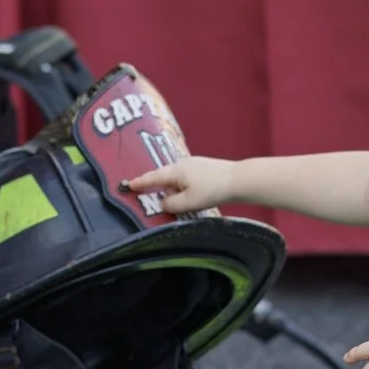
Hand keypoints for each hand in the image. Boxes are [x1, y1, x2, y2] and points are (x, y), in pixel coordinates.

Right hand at [121, 156, 237, 213]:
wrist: (240, 180)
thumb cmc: (212, 190)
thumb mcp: (188, 202)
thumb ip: (170, 204)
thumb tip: (163, 202)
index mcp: (176, 171)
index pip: (153, 177)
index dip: (140, 183)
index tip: (128, 185)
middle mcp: (183, 164)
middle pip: (165, 178)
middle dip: (161, 190)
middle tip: (157, 200)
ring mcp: (195, 165)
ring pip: (178, 180)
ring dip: (176, 192)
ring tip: (185, 204)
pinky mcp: (205, 169)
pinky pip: (188, 180)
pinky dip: (186, 189)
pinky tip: (195, 197)